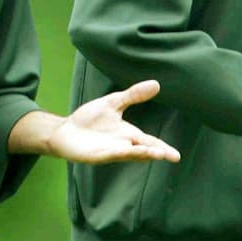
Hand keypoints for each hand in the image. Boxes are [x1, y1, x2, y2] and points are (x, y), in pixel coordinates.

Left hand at [49, 80, 180, 163]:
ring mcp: (110, 151)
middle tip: (171, 156)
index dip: (162, 148)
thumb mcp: (113, 103)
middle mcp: (122, 145)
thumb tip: (156, 84)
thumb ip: (133, 95)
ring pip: (129, 154)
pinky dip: (120, 152)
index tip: (176, 155)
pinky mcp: (96, 155)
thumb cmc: (89, 119)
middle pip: (143, 151)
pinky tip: (127, 150)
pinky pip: (110, 154)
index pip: (149, 142)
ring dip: (142, 153)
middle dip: (156, 152)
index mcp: (128, 134)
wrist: (64, 131)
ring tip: (155, 153)